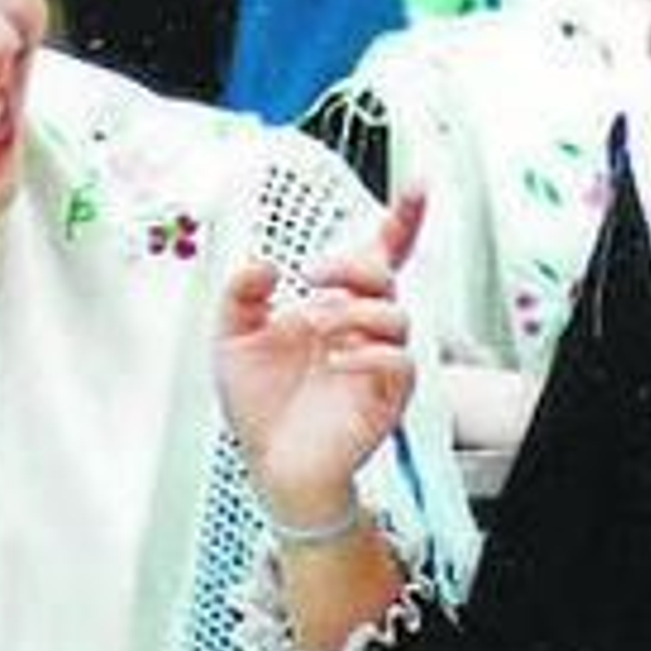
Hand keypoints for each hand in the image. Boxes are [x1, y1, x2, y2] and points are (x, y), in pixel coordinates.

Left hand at [216, 188, 424, 524]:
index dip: (401, 220)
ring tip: (317, 330)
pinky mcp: (386, 398)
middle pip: (385, 276)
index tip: (418, 186)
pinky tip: (337, 362)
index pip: (378, 256)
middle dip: (353, 266)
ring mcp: (378, 363)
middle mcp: (362, 330)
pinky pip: (399, 364)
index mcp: (335, 307)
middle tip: (314, 278)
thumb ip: (240, 295)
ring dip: (354, 313)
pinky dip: (368, 357)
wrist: (271, 463)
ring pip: (397, 317)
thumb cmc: (262, 407)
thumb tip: (261, 263)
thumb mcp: (232, 339)